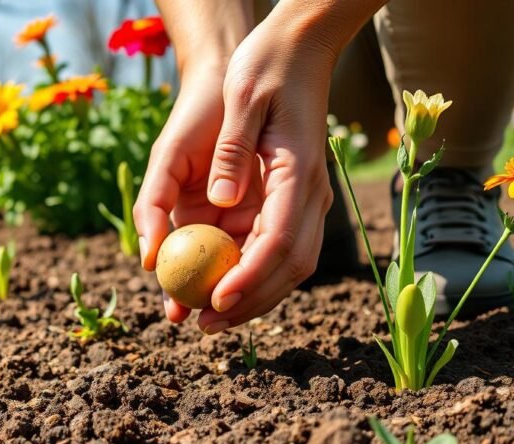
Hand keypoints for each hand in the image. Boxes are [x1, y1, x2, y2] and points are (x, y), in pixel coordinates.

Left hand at [134, 16, 336, 333]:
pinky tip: (217, 286)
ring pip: (286, 264)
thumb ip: (233, 151)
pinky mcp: (293, 197)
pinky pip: (274, 248)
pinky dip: (249, 274)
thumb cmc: (266, 66)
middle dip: (248, 303)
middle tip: (203, 326)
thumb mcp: (244, 98)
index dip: (248, 278)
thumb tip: (222, 202)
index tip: (214, 303)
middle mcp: (310, 193)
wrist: (298, 47)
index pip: (279, 241)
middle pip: (287, 266)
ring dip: (250, 296)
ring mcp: (306, 198)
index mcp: (299, 173)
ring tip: (205, 320)